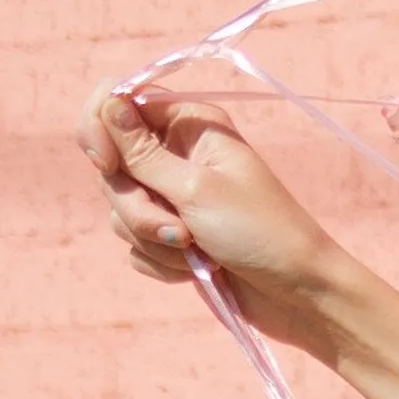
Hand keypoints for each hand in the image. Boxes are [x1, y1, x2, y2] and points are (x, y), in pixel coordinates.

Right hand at [80, 89, 360, 355]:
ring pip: (120, 210)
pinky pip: (136, 246)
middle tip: (181, 231)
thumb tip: (107, 103)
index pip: (116, 102)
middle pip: (112, 166)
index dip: (99, 129)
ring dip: (154, 239)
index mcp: (188, 124)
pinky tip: (197, 271)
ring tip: (197, 253)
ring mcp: (173, 198)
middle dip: (137, 206)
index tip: (105, 164)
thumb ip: (141, 152)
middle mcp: (176, 154)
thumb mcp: (195, 188)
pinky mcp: (172, 238)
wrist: (299, 295)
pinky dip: (162, 262)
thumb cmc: (261, 233)